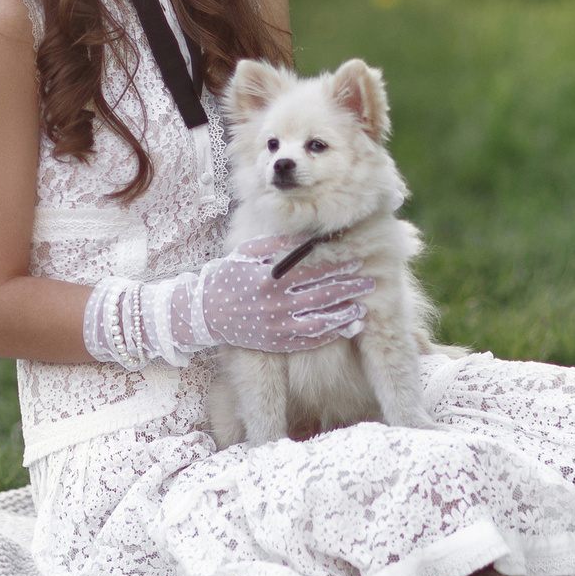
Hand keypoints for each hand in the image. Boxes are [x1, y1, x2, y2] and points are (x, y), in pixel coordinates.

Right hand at [192, 245, 374, 353]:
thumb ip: (275, 243)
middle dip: (347, 289)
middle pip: (320, 296)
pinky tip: (344, 327)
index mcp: (268, 279)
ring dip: (343, 315)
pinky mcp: (275, 343)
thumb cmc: (228, 276)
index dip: (336, 267)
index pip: (310, 272)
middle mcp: (274, 304)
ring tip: (362, 308)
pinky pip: (307, 341)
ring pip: (318, 322)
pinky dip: (328, 335)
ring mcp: (275, 326)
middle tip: (369, 283)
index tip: (356, 261)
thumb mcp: (247, 252)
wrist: (205, 312)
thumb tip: (303, 233)